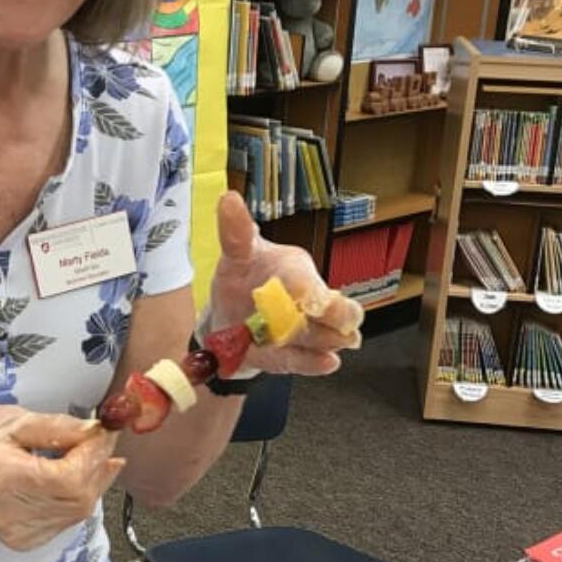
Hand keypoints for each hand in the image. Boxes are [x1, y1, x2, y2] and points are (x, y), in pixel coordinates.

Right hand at [0, 401, 122, 550]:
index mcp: (2, 478)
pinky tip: (68, 477)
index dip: (94, 455)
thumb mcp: (13, 419)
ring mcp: (17, 532)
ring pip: (79, 511)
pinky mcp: (23, 540)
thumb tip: (98, 432)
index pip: (68, 479)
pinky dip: (77, 497)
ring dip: (91, 481)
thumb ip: (59, 428)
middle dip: (97, 466)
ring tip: (81, 454)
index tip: (104, 431)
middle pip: (78, 499)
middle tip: (99, 439)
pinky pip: (68, 520)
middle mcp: (10, 514)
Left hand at [206, 191, 363, 375]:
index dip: (312, 292)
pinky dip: (313, 363)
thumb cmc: (238, 282)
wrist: (223, 323)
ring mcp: (305, 330)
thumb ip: (235, 233)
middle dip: (337, 317)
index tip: (313, 301)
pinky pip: (306, 361)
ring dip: (322, 343)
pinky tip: (327, 363)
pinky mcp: (295, 356)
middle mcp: (308, 299)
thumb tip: (228, 198)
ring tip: (325, 351)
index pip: (308, 280)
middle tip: (337, 327)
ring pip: (324, 339)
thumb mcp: (233, 257)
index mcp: (295, 269)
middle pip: (335, 310)